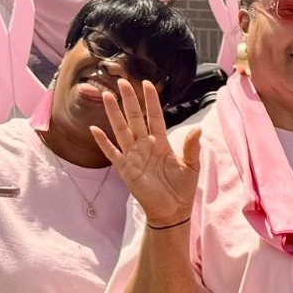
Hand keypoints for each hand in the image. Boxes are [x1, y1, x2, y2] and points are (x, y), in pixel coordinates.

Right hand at [91, 78, 200, 227]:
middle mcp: (145, 145)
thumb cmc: (182, 189)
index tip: (146, 84)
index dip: (150, 101)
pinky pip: (112, 153)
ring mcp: (133, 156)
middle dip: (128, 100)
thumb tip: (198, 129)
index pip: (154, 116)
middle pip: (134, 118)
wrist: (172, 211)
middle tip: (121, 81)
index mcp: (161, 142)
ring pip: (121, 130)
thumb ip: (192, 147)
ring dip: (113, 113)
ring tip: (106, 95)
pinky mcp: (125, 169)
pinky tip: (95, 129)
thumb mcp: (191, 167)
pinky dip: (103, 142)